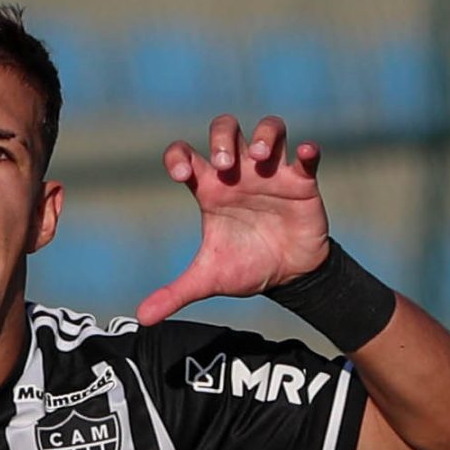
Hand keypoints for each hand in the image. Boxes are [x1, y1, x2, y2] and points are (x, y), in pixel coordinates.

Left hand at [133, 114, 331, 327]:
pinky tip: (304, 153)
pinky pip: (306, 156)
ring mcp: (271, 174)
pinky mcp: (302, 182)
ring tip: (260, 158)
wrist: (286, 279)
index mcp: (211, 189)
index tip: (181, 174)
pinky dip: (306, 151)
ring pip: (270, 129)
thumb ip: (175, 293)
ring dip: (265, 136)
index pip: (186, 154)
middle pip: (226, 129)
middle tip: (225, 166)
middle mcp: (239, 173)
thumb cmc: (245, 267)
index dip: (178, 155)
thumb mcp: (208, 280)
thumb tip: (142, 320)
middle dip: (223, 139)